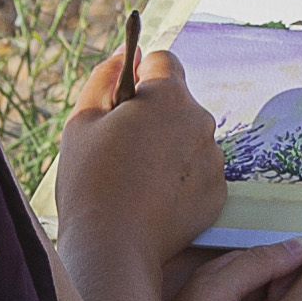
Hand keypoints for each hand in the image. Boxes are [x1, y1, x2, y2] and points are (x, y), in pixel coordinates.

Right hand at [51, 44, 224, 267]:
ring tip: (135, 178)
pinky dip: (180, 179)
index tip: (122, 101)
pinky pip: (198, 172)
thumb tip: (126, 53)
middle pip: (178, 102)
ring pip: (189, 138)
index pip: (163, 60)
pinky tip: (153, 198)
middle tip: (121, 147)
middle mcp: (201, 121)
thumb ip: (105, 77)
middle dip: (154, 115)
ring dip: (168, 147)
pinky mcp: (218, 192)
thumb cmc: (90, 181)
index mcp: (169, 96)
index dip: (139, 76)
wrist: (113, 247)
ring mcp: (214, 159)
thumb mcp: (82, 120)